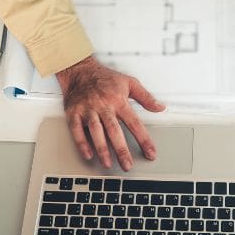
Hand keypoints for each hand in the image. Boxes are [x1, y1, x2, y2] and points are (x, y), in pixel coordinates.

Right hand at [56, 56, 163, 170]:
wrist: (80, 69)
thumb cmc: (105, 77)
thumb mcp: (129, 82)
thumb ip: (145, 97)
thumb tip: (160, 107)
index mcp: (118, 100)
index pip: (134, 123)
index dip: (144, 139)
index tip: (150, 153)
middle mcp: (103, 106)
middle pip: (114, 131)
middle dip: (122, 150)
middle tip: (128, 165)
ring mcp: (88, 110)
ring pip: (96, 132)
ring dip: (102, 149)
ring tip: (108, 163)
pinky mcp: (74, 112)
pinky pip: (77, 130)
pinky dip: (82, 143)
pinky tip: (88, 154)